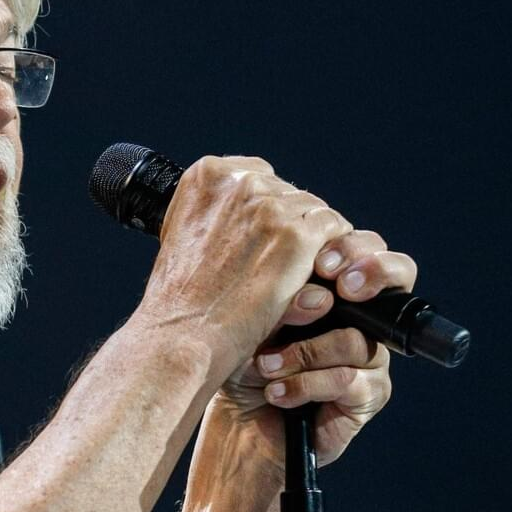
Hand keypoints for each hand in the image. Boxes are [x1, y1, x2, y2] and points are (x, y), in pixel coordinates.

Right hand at [141, 155, 352, 372]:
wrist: (182, 336)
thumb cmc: (178, 300)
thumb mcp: (181, 235)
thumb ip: (213, 214)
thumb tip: (248, 214)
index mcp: (207, 175)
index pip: (257, 177)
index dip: (264, 210)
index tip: (260, 236)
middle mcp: (239, 184)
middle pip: (288, 192)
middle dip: (288, 225)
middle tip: (276, 262)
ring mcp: (269, 209)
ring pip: (314, 211)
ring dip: (311, 241)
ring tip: (293, 273)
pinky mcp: (297, 237)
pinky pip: (333, 231)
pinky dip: (331, 253)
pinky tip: (315, 275)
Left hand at [214, 229, 416, 466]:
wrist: (236, 420)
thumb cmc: (240, 363)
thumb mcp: (250, 323)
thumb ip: (283, 302)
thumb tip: (318, 297)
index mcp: (333, 287)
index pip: (366, 249)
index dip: (353, 248)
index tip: (323, 264)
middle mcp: (360, 317)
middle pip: (397, 276)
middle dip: (370, 274)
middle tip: (341, 289)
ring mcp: (370, 356)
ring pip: (356, 339)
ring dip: (305, 353)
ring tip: (266, 366)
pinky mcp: (368, 395)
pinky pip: (347, 381)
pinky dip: (306, 385)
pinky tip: (277, 392)